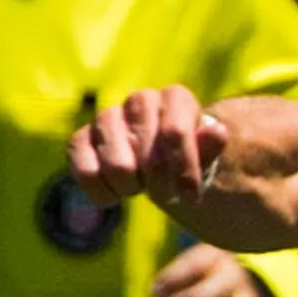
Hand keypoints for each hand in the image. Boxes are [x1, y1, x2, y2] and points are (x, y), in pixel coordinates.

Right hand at [74, 86, 229, 214]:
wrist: (162, 165)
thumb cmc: (188, 159)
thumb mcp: (207, 157)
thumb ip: (211, 146)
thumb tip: (216, 132)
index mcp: (175, 98)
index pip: (175, 133)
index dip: (183, 172)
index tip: (190, 199)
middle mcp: (140, 99)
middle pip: (147, 158)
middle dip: (159, 185)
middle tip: (165, 191)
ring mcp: (107, 117)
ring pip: (117, 166)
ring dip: (132, 188)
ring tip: (140, 185)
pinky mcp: (81, 138)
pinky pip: (85, 171)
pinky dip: (102, 192)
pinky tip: (115, 195)